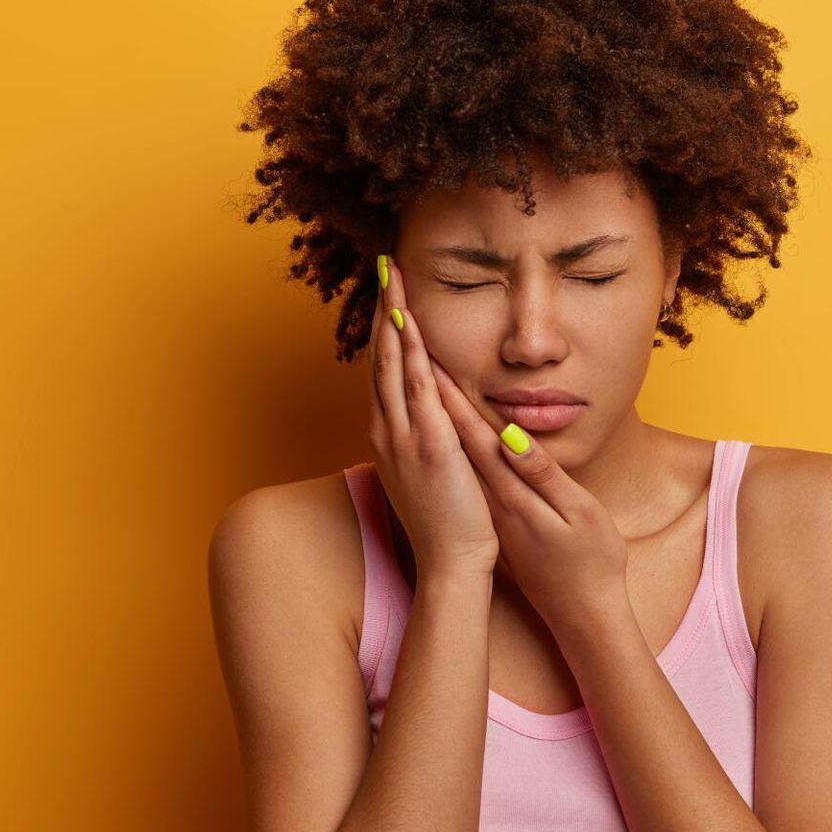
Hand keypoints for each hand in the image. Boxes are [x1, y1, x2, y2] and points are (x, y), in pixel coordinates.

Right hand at [366, 255, 498, 577]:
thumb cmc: (444, 524)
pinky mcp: (428, 443)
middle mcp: (387, 430)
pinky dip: (408, 353)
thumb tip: (425, 424)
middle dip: (383, 310)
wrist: (451, 563)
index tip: (388, 294)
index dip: (384, 329)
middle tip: (386, 268)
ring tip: (393, 278)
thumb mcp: (424, 476)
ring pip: (392, 364)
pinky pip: (415, 388)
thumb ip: (421, 444)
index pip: (382, 371)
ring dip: (392, 318)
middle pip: (380, 357)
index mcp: (387, 436)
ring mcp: (403, 436)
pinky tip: (408, 322)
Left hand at [426, 361, 628, 647]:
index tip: (428, 357)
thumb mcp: (577, 515)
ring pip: (452, 455)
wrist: (582, 614)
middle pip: (452, 439)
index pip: (471, 433)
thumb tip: (510, 437)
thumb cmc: (591, 563)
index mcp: (509, 493)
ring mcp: (490, 513)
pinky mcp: (494, 523)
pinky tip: (438, 430)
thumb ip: (542, 474)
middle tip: (408, 352)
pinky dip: (446, 444)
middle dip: (430, 392)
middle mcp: (490, 501)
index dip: (450, 393)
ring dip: (432, 415)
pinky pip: (462, 474)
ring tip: (412, 378)